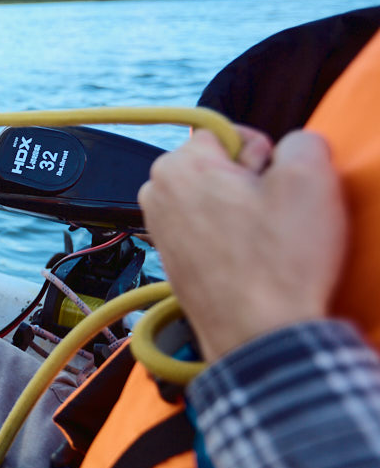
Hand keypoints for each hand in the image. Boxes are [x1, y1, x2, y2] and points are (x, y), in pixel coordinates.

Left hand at [138, 127, 346, 359]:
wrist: (259, 335)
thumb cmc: (277, 264)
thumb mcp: (310, 179)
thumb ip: (301, 141)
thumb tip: (293, 145)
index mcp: (177, 166)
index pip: (225, 132)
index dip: (261, 153)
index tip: (273, 181)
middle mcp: (156, 196)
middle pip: (215, 166)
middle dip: (248, 181)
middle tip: (272, 214)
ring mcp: (161, 231)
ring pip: (213, 199)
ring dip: (242, 211)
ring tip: (264, 241)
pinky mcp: (173, 261)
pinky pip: (208, 232)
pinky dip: (231, 239)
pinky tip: (252, 260)